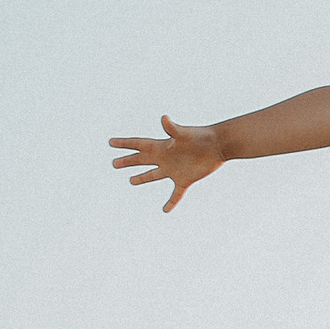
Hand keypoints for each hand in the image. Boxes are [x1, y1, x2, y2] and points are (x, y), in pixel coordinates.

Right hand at [111, 117, 225, 211]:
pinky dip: (171, 202)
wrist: (219, 145)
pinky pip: (176, 193)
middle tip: (114, 163)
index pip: (138, 145)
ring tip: (131, 180)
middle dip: (128, 161)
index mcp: (161, 146)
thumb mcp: (184, 134)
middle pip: (142, 160)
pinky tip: (165, 210)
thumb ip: (172, 128)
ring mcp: (174, 169)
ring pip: (154, 174)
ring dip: (142, 178)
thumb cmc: (201, 137)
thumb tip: (163, 118)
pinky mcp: (185, 179)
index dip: (124, 144)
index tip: (110, 142)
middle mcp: (165, 158)